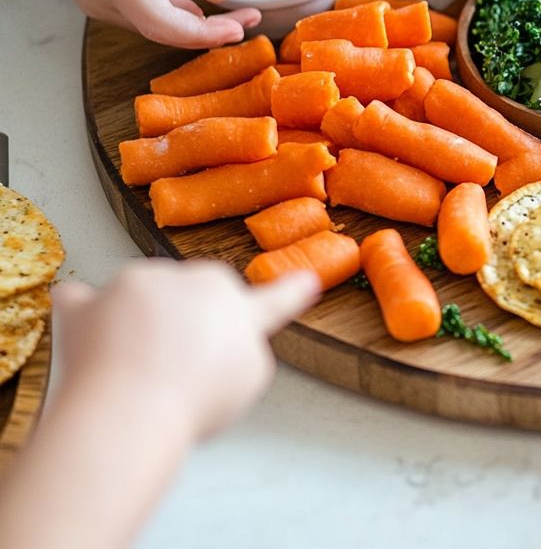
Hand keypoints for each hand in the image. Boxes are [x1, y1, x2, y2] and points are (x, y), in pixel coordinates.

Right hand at [48, 0, 259, 47]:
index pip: (162, 23)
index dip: (205, 33)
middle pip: (159, 30)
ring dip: (193, 24)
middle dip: (208, 31)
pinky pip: (141, 15)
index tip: (241, 28)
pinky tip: (198, 5)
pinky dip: (173, 14)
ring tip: (235, 13)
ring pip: (151, 27)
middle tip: (251, 18)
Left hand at [52, 260, 318, 440]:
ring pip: (143, 295)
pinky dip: (86, 316)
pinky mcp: (89, 303)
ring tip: (138, 372)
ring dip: (142, 320)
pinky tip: (89, 333)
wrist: (130, 410)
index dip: (290, 293)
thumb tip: (224, 341)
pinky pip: (82, 300)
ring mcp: (137, 285)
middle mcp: (190, 281)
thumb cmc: (193, 402)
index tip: (306, 281)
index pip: (271, 299)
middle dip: (190, 318)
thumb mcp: (251, 379)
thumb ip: (246, 348)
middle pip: (196, 291)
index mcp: (237, 306)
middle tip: (181, 368)